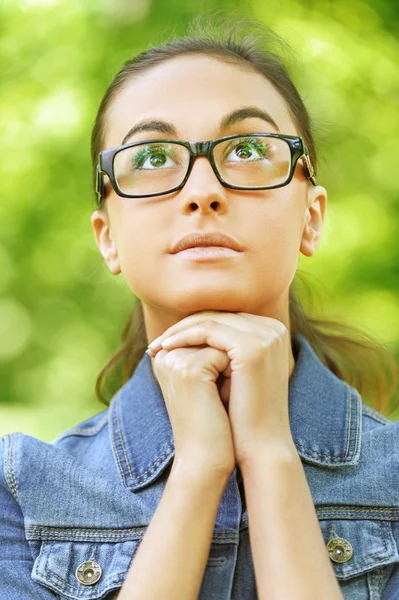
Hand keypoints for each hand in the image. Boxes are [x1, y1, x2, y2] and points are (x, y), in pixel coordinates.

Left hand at [148, 311, 295, 468]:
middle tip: (157, 341)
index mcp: (273, 332)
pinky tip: (166, 348)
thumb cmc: (243, 413)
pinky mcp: (253, 347)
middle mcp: (274, 328)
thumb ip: (221, 348)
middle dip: (184, 327)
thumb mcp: (234, 373)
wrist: (261, 446)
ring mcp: (266, 336)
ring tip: (157, 346)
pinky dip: (184, 337)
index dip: (194, 327)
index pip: (226, 319)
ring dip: (179, 331)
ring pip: (211, 321)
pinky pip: (209, 331)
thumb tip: (185, 330)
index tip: (167, 340)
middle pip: (219, 316)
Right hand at [149, 339, 235, 479]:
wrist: (204, 459)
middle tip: (239, 381)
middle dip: (231, 353)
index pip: (206, 330)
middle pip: (213, 331)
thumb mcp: (211, 381)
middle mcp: (166, 353)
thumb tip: (241, 326)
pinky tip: (229, 396)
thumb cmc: (213, 422)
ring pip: (221, 340)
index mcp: (167, 355)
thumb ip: (214, 352)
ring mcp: (175, 359)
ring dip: (234, 363)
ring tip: (231, 390)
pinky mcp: (189, 368)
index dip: (227, 349)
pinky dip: (235, 373)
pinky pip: (225, 354)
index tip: (233, 377)